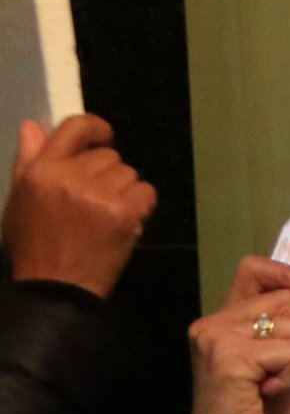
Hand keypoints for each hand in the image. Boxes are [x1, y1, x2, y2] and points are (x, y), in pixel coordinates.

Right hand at [4, 117, 153, 296]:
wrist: (56, 287)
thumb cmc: (36, 246)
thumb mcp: (20, 201)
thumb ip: (27, 161)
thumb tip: (32, 126)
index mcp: (41, 172)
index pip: (74, 128)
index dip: (95, 127)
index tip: (104, 136)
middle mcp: (69, 178)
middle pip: (108, 155)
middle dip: (105, 174)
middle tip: (92, 202)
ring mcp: (98, 195)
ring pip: (128, 173)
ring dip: (122, 191)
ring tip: (102, 216)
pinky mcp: (123, 213)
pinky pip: (145, 191)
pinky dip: (139, 205)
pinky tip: (123, 221)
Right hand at [166, 258, 289, 413]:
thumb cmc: (255, 412)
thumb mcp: (277, 360)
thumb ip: (286, 329)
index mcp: (223, 321)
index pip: (254, 270)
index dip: (288, 273)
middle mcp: (213, 323)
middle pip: (287, 299)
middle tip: (283, 369)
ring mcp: (217, 338)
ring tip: (269, 384)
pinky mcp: (229, 358)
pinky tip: (266, 393)